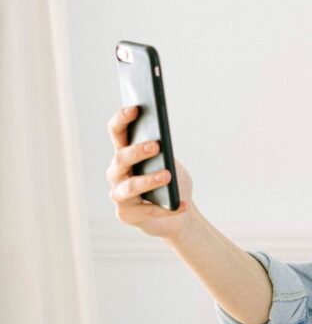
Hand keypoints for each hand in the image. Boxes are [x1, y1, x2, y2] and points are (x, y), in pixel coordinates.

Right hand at [106, 105, 193, 239]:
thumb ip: (164, 151)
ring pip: (130, 186)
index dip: (122, 119)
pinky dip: (168, 208)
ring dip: (149, 180)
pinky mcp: (126, 215)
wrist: (177, 213)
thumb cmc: (171, 182)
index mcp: (125, 153)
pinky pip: (147, 211)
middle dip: (137, 151)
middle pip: (121, 158)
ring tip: (167, 176)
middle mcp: (116, 173)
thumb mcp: (170, 162)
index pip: (117, 132)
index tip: (135, 108)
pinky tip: (182, 205)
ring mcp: (119, 195)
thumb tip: (161, 138)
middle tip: (155, 146)